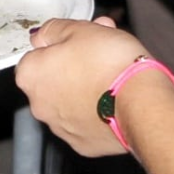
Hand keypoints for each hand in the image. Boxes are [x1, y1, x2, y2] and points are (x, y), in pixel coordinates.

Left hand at [15, 17, 148, 155]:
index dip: (60, 46)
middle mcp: (39, 105)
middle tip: (99, 57)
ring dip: (83, 91)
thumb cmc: (110, 64)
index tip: (78, 42)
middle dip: (73, 67)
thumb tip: (44, 34)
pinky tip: (113, 103)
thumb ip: (54, 30)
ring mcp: (60, 127)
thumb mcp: (79, 29)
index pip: (36, 56)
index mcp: (31, 75)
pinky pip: (86, 123)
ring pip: (68, 103)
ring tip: (111, 80)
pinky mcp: (83, 144)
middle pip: (52, 80)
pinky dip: (96, 113)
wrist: (142, 102)